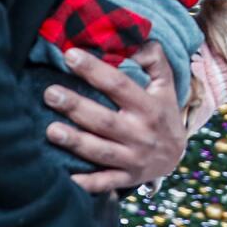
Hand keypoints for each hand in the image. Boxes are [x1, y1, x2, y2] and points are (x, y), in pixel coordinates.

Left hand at [45, 44, 186, 191]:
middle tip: (49, 93)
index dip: (94, 70)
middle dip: (76, 107)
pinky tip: (65, 178)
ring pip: (100, 152)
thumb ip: (154, 59)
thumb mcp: (165, 85)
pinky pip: (104, 183)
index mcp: (148, 106)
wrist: (177, 156)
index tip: (70, 56)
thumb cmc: (163, 113)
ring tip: (49, 130)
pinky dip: (85, 184)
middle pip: (104, 120)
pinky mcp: (125, 179)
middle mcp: (140, 134)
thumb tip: (136, 42)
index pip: (119, 85)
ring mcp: (132, 159)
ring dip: (75, 142)